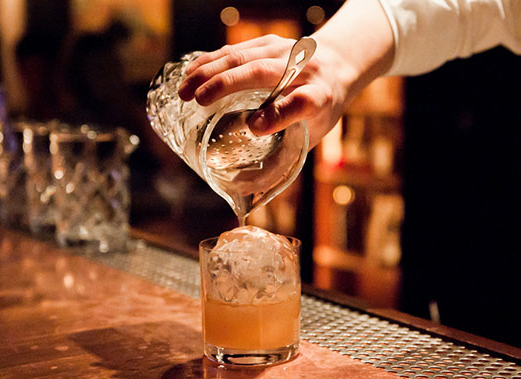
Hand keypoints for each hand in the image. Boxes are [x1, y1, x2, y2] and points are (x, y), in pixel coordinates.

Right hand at [178, 34, 351, 148]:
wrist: (335, 68)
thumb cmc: (319, 110)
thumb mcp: (314, 134)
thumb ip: (286, 155)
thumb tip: (248, 193)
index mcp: (320, 97)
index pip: (305, 102)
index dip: (280, 114)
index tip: (255, 127)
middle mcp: (304, 70)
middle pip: (262, 72)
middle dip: (226, 84)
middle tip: (197, 101)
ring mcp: (284, 50)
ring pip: (243, 56)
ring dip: (209, 71)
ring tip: (185, 90)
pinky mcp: (267, 42)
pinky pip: (235, 49)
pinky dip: (210, 61)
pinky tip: (191, 73)